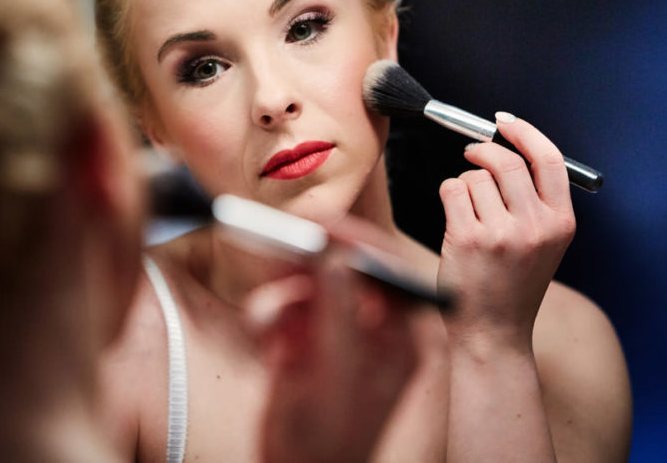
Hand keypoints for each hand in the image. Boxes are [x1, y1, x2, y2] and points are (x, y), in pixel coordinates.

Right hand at [245, 224, 418, 462]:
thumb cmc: (329, 442)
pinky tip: (266, 340)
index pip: (386, 267)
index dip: (355, 240)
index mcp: (401, 335)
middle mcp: (370, 326)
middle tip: (281, 250)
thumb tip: (337, 258)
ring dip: (281, 294)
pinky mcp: (303, 338)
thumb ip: (338, 310)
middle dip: (308, 263)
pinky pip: (284, 305)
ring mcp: (335, 331)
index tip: (322, 226)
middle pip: (342, 267)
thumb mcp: (336, 374)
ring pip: (307, 282)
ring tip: (270, 318)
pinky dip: (269, 316)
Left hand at [437, 112, 575, 350]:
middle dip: (484, 151)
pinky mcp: (469, 238)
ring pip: (475, 176)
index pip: (549, 160)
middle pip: (507, 161)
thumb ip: (535, 199)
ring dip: (465, 184)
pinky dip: (449, 195)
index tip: (505, 122)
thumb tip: (507, 146)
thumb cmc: (513, 282)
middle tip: (472, 154)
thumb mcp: (544, 242)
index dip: (526, 133)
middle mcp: (536, 226)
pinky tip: (456, 219)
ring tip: (469, 213)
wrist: (494, 331)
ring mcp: (502, 233)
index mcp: (561, 223)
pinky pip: (452, 189)